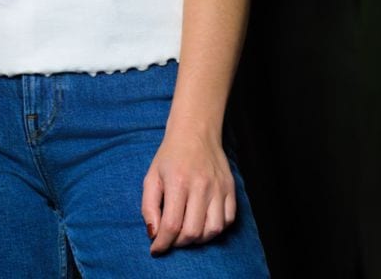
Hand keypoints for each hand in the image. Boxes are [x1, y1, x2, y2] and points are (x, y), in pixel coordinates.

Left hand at [141, 127, 236, 254]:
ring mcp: (218, 188)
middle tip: (172, 239)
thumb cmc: (170, 155)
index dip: (163, 243)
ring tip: (187, 232)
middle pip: (193, 232)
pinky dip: (216, 229)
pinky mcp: (231, 189)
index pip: (172, 224)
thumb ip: (149, 206)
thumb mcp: (151, 176)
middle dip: (179, 243)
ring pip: (213, 230)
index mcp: (178, 182)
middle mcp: (201, 186)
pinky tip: (204, 223)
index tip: (156, 250)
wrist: (195, 131)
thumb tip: (153, 234)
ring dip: (199, 239)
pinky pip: (228, 220)